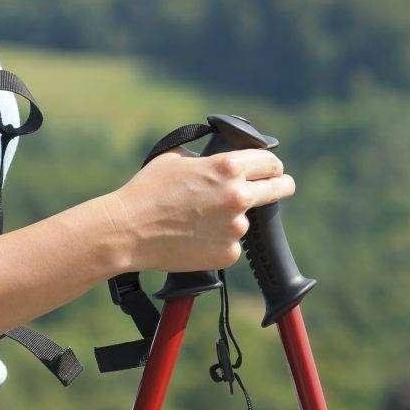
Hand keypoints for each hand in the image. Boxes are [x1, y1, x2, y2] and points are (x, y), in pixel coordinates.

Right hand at [101, 147, 293, 274]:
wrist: (129, 230)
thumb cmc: (148, 190)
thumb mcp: (177, 157)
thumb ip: (206, 155)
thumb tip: (220, 156)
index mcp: (228, 168)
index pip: (271, 163)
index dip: (272, 165)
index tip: (272, 170)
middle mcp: (238, 197)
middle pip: (280, 189)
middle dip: (280, 185)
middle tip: (277, 187)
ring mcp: (236, 229)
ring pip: (246, 219)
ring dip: (233, 217)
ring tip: (199, 218)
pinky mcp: (228, 254)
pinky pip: (232, 243)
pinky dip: (219, 240)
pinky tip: (195, 236)